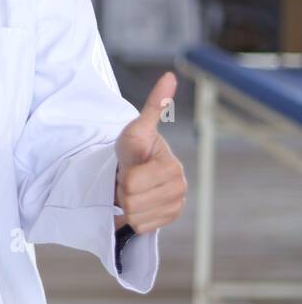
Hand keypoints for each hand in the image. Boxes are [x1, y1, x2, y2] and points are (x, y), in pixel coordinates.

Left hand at [114, 71, 186, 233]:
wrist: (134, 168)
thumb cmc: (134, 147)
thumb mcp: (136, 128)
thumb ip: (154, 105)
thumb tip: (169, 76)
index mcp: (172, 167)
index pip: (131, 182)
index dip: (123, 175)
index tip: (129, 166)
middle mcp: (179, 187)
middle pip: (131, 202)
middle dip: (123, 191)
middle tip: (128, 179)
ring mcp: (176, 205)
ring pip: (134, 216)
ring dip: (126, 205)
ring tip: (132, 190)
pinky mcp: (168, 219)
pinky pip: (140, 226)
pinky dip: (132, 218)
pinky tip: (138, 203)